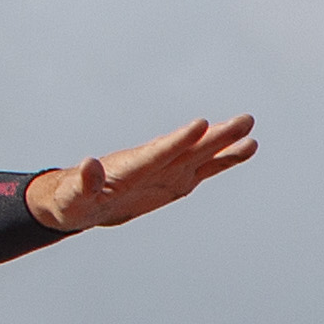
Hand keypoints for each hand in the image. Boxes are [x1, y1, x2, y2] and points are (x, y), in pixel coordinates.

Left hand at [27, 115, 259, 233]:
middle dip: (216, 136)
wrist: (81, 202)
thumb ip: (85, 182)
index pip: (160, 151)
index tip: (201, 124)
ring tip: (251, 130)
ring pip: (202, 155)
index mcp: (133, 167)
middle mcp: (155, 164)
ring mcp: (168, 171)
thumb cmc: (73, 200)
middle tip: (243, 120)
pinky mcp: (176, 182)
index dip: (180, 139)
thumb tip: (89, 166)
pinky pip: (205, 169)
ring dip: (226, 143)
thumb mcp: (75, 196)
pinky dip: (224, 160)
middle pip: (190, 148)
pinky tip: (245, 149)